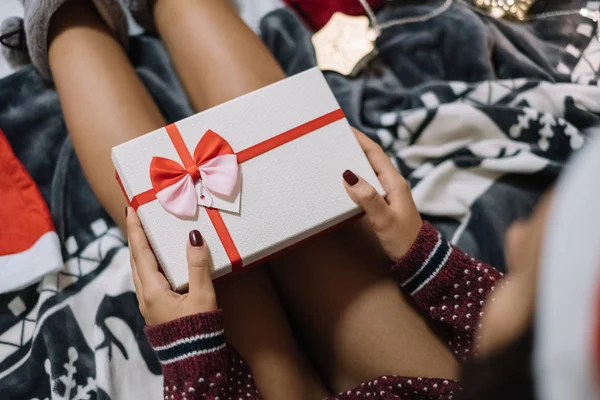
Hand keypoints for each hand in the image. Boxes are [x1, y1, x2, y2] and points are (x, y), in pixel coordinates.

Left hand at [126, 207, 217, 325]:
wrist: (193, 360)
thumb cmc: (198, 329)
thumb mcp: (202, 296)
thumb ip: (198, 266)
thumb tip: (193, 236)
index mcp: (153, 290)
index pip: (141, 252)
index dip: (135, 230)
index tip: (130, 210)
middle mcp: (145, 295)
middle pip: (135, 260)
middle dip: (135, 237)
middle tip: (135, 217)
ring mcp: (148, 304)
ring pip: (138, 271)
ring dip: (139, 251)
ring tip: (144, 236)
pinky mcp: (154, 310)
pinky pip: (145, 280)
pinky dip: (146, 264)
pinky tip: (155, 263)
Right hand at [343, 129, 422, 261]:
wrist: (419, 257)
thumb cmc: (403, 238)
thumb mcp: (384, 218)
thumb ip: (368, 197)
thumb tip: (348, 175)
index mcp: (394, 182)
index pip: (375, 153)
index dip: (360, 139)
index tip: (344, 127)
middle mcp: (392, 184)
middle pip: (371, 158)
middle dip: (354, 146)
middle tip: (334, 139)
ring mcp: (389, 193)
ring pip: (368, 171)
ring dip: (354, 162)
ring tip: (334, 156)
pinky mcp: (384, 203)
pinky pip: (367, 184)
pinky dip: (355, 178)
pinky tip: (344, 182)